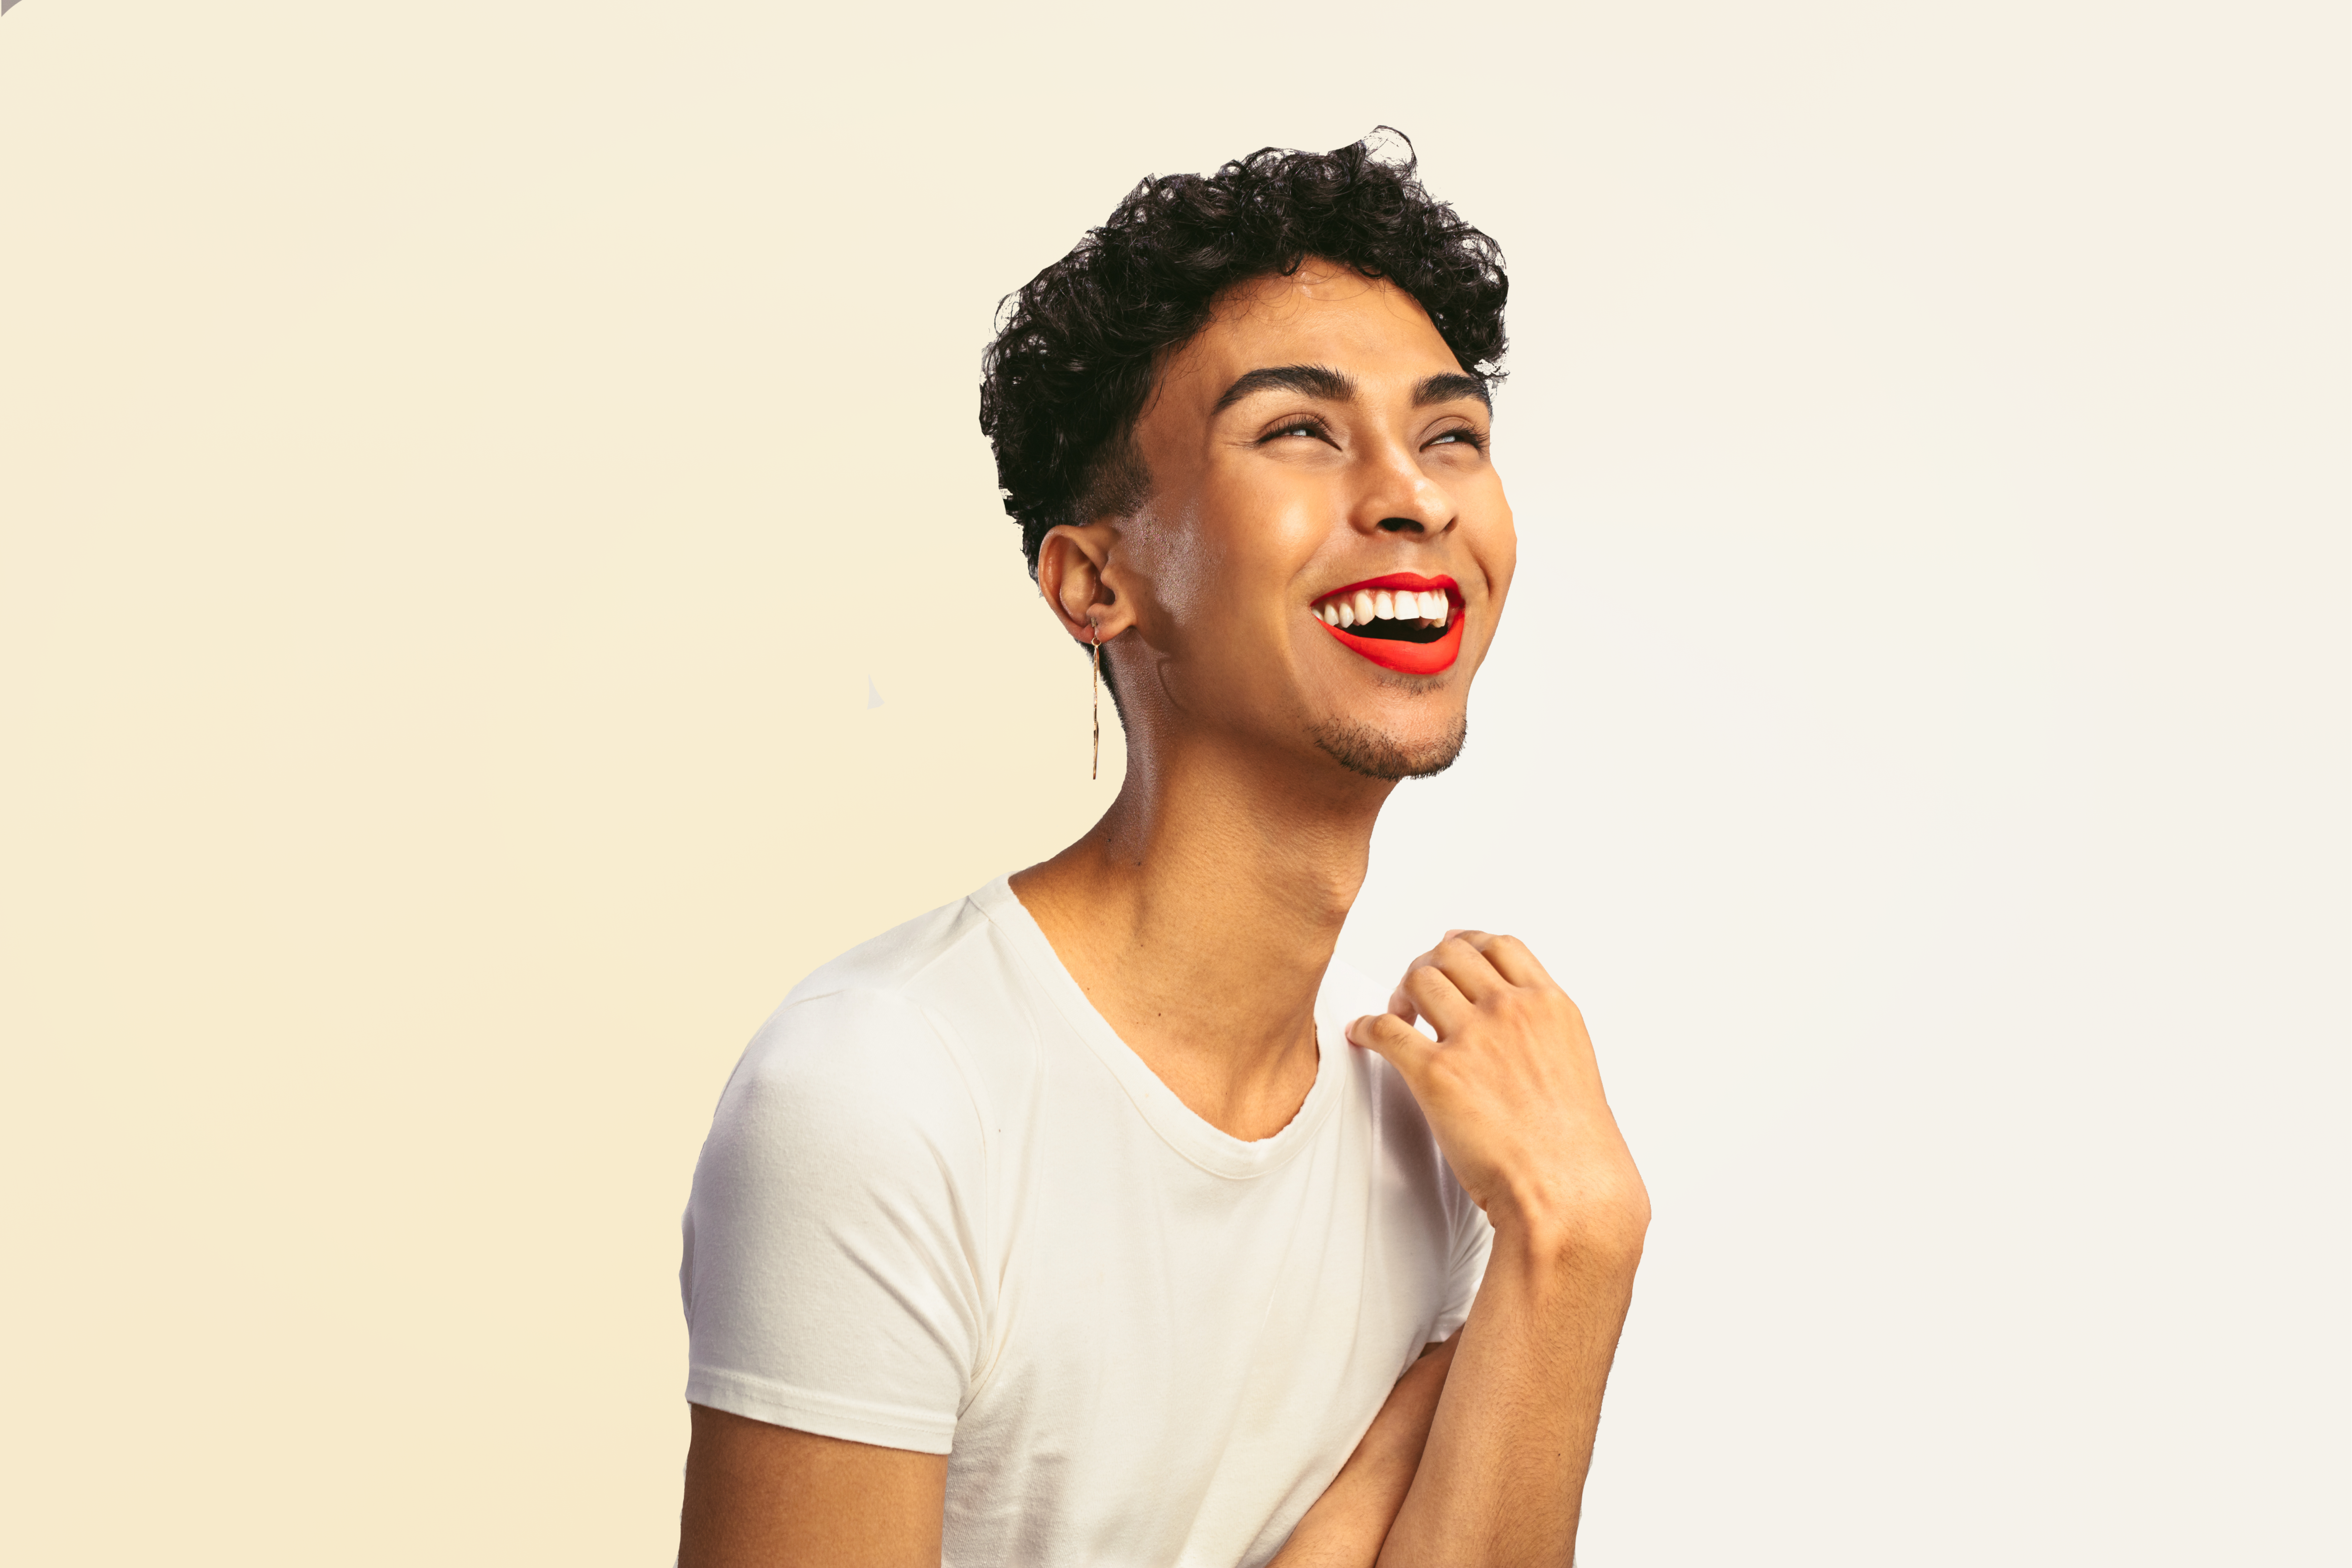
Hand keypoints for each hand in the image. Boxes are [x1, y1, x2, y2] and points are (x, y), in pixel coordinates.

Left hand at [1347, 932, 1647, 1254]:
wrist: (1568, 1192)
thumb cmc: (1573, 1145)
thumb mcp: (1572, 1064)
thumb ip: (1541, 1030)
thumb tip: (1511, 1014)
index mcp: (1549, 1006)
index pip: (1499, 945)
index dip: (1466, 944)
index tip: (1449, 952)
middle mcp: (1511, 1011)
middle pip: (1451, 954)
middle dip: (1428, 966)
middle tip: (1417, 993)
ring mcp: (1473, 1038)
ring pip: (1418, 980)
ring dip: (1400, 992)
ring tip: (1399, 1016)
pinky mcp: (1436, 1074)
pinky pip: (1385, 1029)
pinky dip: (1366, 1027)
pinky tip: (1362, 1034)